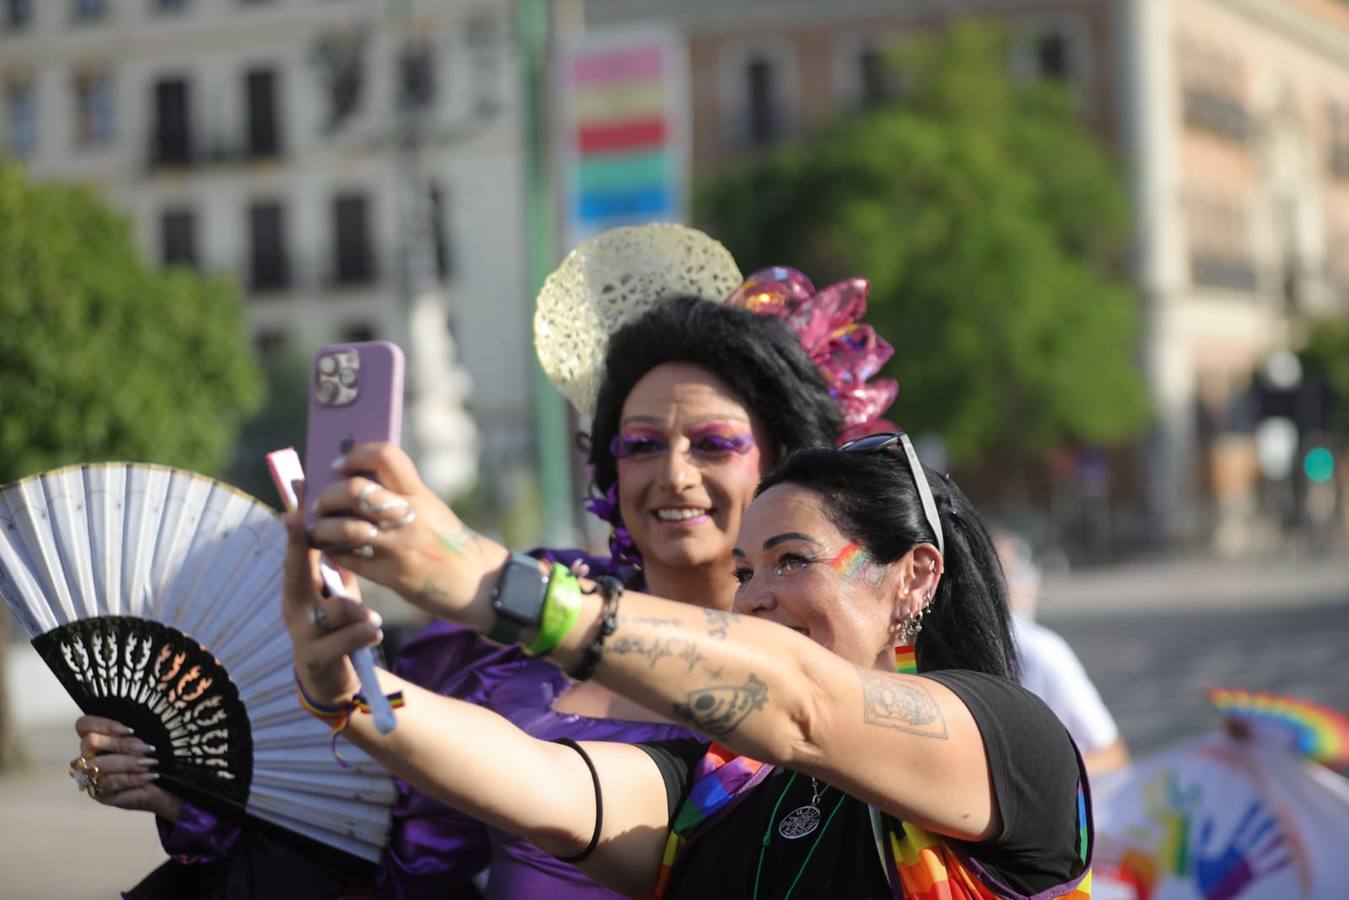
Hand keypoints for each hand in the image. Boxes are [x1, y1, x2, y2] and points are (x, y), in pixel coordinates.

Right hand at [74, 715, 179, 820]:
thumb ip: (145, 723)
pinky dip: (133, 779)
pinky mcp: (100, 795)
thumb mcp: (151, 738)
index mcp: (98, 739)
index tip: (130, 729)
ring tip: (150, 763)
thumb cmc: (155, 758)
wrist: (167, 786)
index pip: (83, 725)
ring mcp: (91, 778)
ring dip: (128, 763)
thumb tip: (157, 695)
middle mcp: (89, 758)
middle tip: (146, 749)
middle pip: (90, 742)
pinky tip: (150, 776)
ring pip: (99, 766)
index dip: (103, 724)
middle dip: (121, 744)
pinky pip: (110, 785)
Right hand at [281, 511, 382, 706]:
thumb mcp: (337, 586)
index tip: (300, 488)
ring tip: (370, 615)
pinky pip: (341, 643)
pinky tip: (374, 631)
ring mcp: (303, 634)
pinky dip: (360, 635)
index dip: (300, 519)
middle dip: (300, 550)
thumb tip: (343, 508)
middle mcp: (295, 605)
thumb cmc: (338, 622)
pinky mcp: (317, 659)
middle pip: (295, 573)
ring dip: (351, 609)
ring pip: (328, 611)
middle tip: (309, 527)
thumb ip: (338, 554)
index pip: (299, 547)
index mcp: (300, 584)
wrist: (334, 679)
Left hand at [307, 442, 506, 622]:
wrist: (477, 581)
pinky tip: (333, 551)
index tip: (340, 464)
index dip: (356, 455)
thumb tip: (353, 483)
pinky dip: (333, 553)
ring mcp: (398, 546)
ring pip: (344, 527)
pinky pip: (348, 559)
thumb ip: (400, 496)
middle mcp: (408, 516)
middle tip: (322, 503)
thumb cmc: (447, 542)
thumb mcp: (431, 509)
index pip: (384, 456)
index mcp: (420, 495)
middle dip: (329, 495)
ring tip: (321, 529)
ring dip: (324, 528)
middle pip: (354, 490)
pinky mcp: (390, 574)